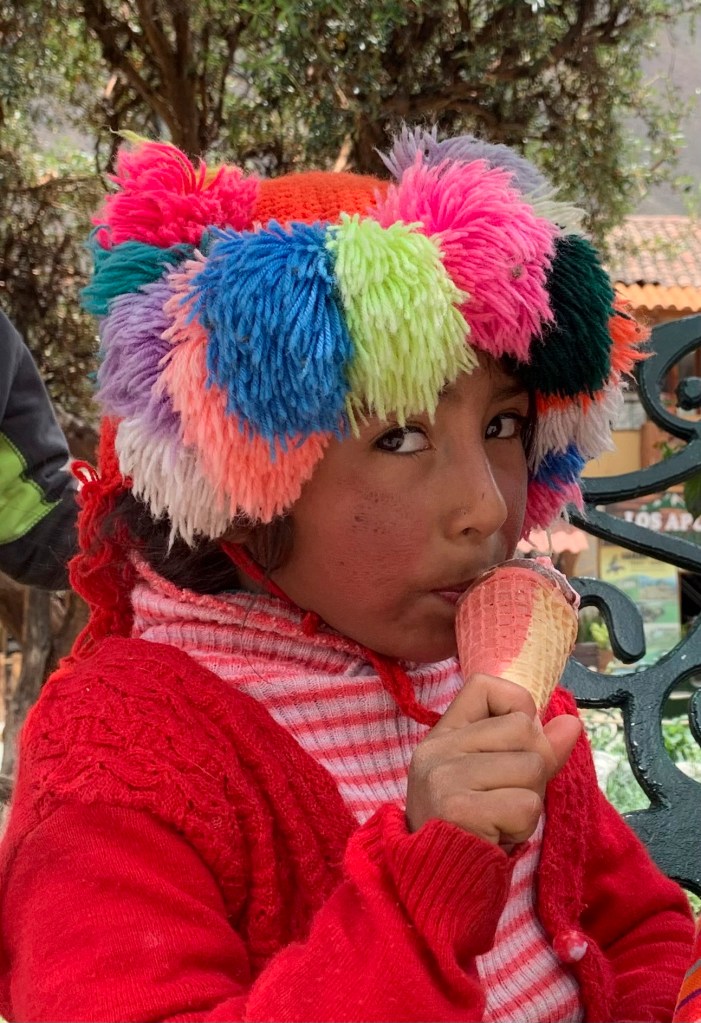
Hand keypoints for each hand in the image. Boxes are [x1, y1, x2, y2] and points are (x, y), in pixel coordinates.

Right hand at [406, 673, 580, 845]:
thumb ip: (532, 749)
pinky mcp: (460, 810)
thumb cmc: (470, 830)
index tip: (514, 745)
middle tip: (505, 799)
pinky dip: (522, 828)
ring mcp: (445, 778)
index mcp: (443, 735)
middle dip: (533, 770)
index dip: (517, 708)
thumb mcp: (496, 780)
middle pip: (524, 729)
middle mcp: (438, 750)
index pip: (485, 686)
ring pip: (531, 767)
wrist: (438, 886)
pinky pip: (525, 805)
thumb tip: (572, 723)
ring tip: (500, 819)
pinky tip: (497, 836)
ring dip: (529, 802)